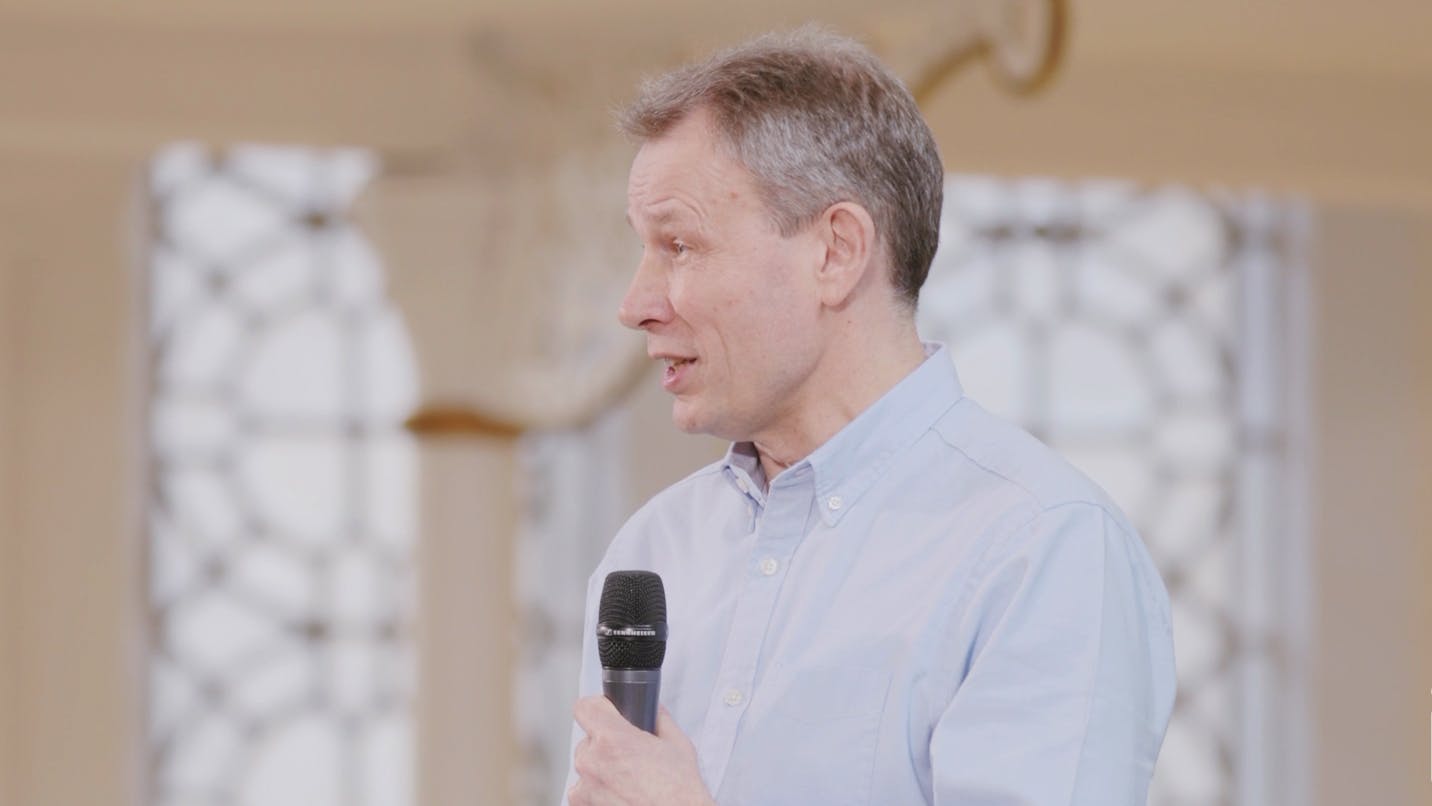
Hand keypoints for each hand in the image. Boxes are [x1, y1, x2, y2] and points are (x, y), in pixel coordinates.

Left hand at [568, 697, 714, 805]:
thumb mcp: (678, 744)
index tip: (607, 713)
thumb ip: (659, 720)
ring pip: (586, 765)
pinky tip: (620, 793)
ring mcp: (585, 787)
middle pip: (588, 739)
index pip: (585, 707)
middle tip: (629, 754)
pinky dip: (597, 790)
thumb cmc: (679, 791)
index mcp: (613, 739)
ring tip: (628, 779)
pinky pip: (583, 789)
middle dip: (606, 743)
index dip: (598, 707)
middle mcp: (593, 761)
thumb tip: (653, 710)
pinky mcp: (583, 804)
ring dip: (601, 768)